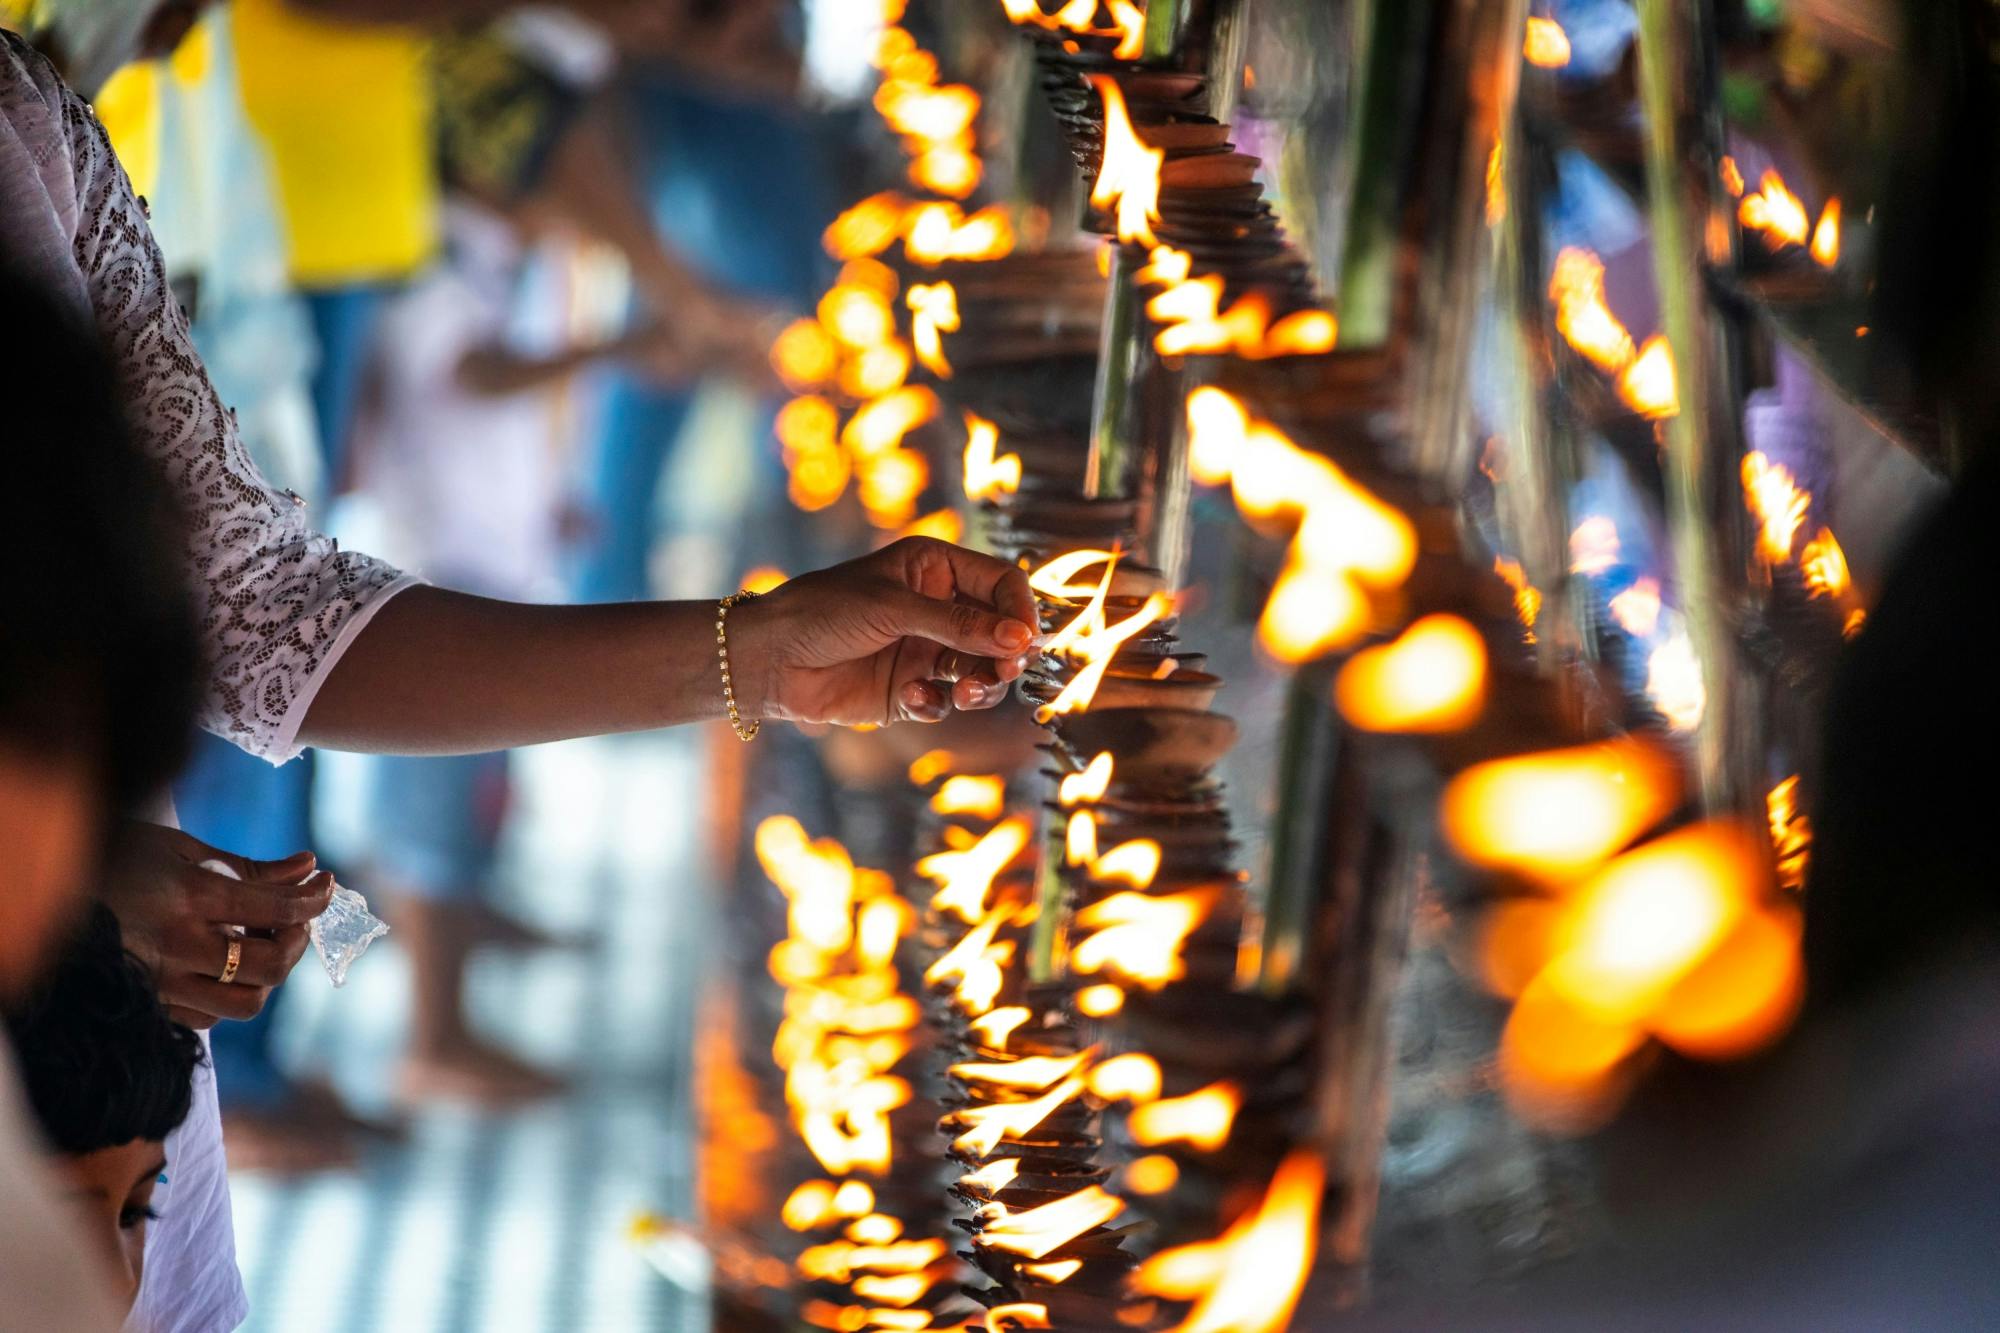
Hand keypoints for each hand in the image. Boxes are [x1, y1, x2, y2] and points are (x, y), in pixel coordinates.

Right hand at [100, 823, 335, 1028]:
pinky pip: (207, 1018)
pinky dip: (229, 995)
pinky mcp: (147, 1004)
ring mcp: (160, 981)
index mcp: (190, 897)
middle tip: (296, 921)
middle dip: (297, 942)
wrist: (50, 890)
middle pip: (270, 967)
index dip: (315, 898)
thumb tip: (308, 867)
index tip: (326, 885)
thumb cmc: (116, 859)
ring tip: (262, 945)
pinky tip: (224, 965)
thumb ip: (250, 866)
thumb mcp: (181, 848)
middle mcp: (178, 945)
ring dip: (267, 978)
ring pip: (244, 1004)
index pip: (278, 908)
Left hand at [730, 537, 1037, 725]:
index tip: (1025, 639)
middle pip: (1000, 632)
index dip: (1019, 610)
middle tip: (1005, 671)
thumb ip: (959, 625)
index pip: (1001, 583)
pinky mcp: (910, 691)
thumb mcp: (893, 609)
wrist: (769, 659)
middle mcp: (938, 609)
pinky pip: (945, 701)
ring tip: (966, 693)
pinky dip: (937, 703)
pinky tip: (911, 699)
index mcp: (935, 569)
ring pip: (981, 672)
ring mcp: (926, 651)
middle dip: (1007, 654)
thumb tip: (1021, 638)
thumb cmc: (823, 612)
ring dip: (982, 685)